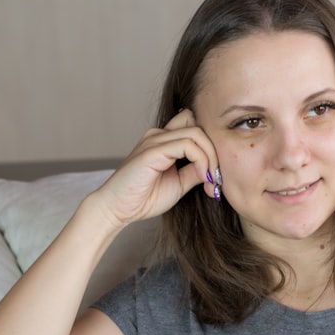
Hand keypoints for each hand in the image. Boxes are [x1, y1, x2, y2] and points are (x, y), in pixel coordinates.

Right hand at [90, 109, 218, 227]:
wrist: (117, 209)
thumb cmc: (143, 198)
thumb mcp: (179, 184)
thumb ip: (195, 171)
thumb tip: (216, 168)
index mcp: (164, 140)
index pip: (195, 126)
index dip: (211, 146)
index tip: (215, 176)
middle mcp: (159, 135)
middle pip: (199, 125)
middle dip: (215, 151)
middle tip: (217, 179)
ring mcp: (155, 140)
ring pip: (196, 133)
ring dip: (210, 157)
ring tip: (211, 180)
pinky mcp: (152, 151)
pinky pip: (187, 145)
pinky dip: (201, 160)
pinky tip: (203, 178)